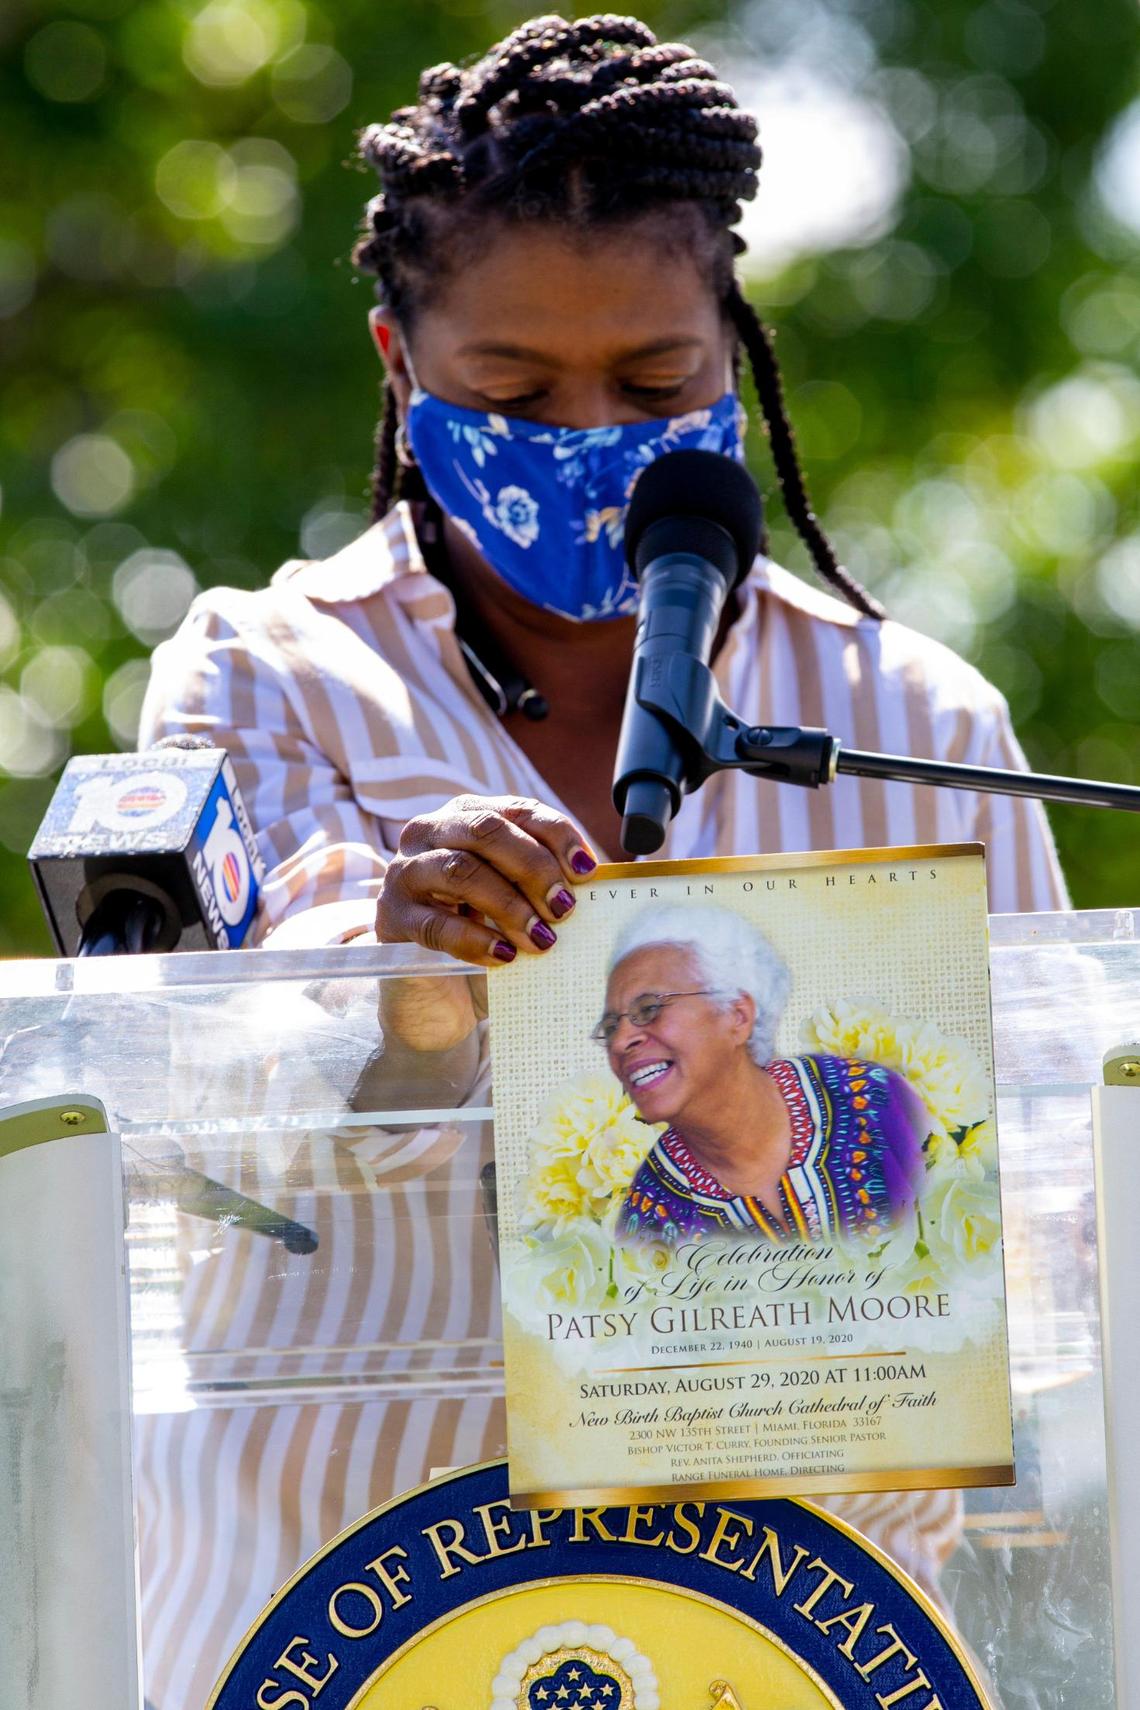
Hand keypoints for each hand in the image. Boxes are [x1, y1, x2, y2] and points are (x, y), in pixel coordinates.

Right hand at [376, 794, 596, 966]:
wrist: (437, 992)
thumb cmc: (486, 934)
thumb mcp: (520, 899)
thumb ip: (549, 882)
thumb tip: (598, 877)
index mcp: (468, 815)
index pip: (518, 809)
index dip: (556, 835)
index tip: (587, 870)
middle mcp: (430, 832)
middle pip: (486, 831)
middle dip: (533, 867)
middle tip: (564, 908)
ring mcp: (404, 872)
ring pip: (459, 870)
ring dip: (509, 905)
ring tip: (542, 938)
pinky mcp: (391, 918)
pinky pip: (436, 924)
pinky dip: (476, 939)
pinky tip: (504, 956)